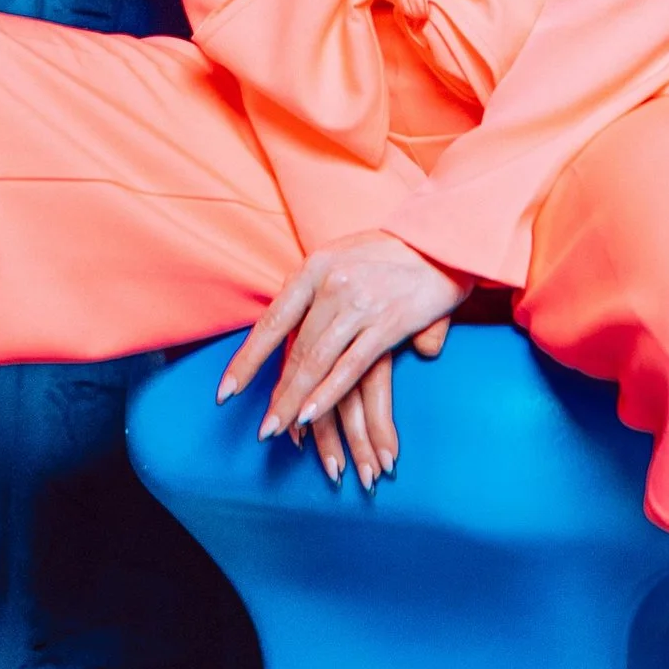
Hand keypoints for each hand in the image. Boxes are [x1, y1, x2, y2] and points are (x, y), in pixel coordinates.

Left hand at [219, 237, 462, 487]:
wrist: (442, 238)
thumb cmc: (390, 253)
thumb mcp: (342, 258)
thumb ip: (316, 294)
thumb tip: (296, 334)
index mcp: (313, 267)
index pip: (272, 321)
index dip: (248, 359)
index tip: (226, 390)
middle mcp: (330, 285)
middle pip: (295, 350)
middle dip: (276, 393)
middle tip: (261, 429)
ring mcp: (358, 304)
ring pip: (317, 362)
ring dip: (295, 401)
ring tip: (279, 430)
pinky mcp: (387, 322)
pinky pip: (350, 366)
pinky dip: (328, 393)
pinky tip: (311, 415)